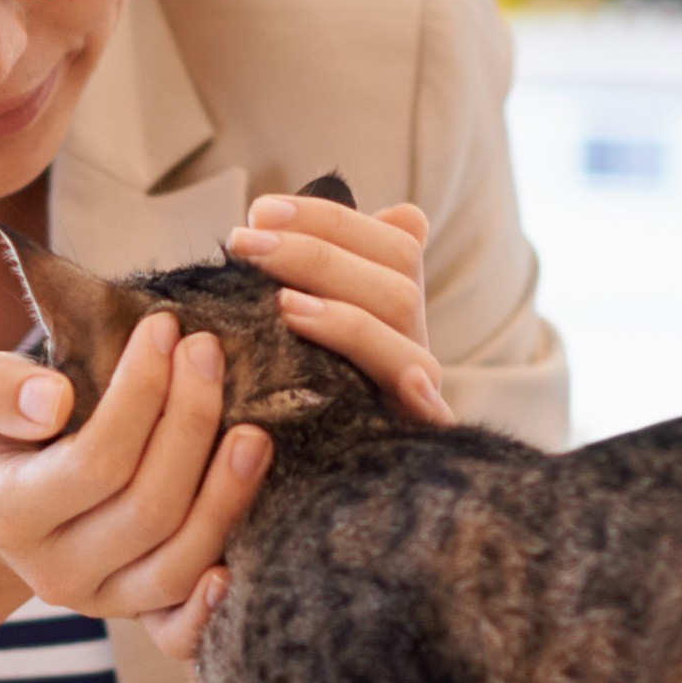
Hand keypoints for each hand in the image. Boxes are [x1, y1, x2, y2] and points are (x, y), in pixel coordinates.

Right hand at [0, 312, 271, 659]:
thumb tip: (54, 401)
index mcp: (7, 511)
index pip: (95, 462)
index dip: (140, 395)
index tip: (163, 328)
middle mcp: (53, 570)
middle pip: (147, 510)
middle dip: (191, 426)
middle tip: (208, 354)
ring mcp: (97, 600)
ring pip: (176, 565)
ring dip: (226, 497)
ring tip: (253, 431)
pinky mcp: (133, 614)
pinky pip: (180, 631)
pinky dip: (212, 603)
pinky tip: (241, 556)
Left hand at [226, 191, 452, 426]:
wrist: (306, 471)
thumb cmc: (283, 379)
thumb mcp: (288, 319)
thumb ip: (294, 274)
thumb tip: (264, 216)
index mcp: (393, 303)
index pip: (392, 241)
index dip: (328, 220)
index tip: (259, 211)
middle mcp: (411, 342)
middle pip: (397, 289)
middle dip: (317, 257)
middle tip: (245, 244)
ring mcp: (416, 393)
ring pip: (409, 348)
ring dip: (347, 322)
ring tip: (282, 305)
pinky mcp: (409, 440)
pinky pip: (436, 421)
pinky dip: (428, 403)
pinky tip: (410, 387)